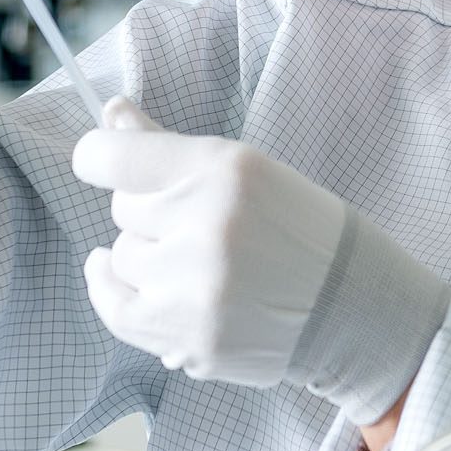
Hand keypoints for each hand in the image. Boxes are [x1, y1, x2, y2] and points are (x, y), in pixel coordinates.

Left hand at [74, 100, 447, 421]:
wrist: (351, 306)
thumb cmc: (297, 227)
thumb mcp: (244, 170)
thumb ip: (167, 147)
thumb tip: (109, 113)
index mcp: (223, 169)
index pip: (114, 156)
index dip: (98, 155)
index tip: (101, 160)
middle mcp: (206, 226)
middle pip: (123, 210)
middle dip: (149, 213)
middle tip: (196, 223)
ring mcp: (196, 288)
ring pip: (122, 258)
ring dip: (147, 258)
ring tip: (193, 262)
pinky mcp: (192, 338)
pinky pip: (118, 311)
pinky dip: (112, 292)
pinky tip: (116, 277)